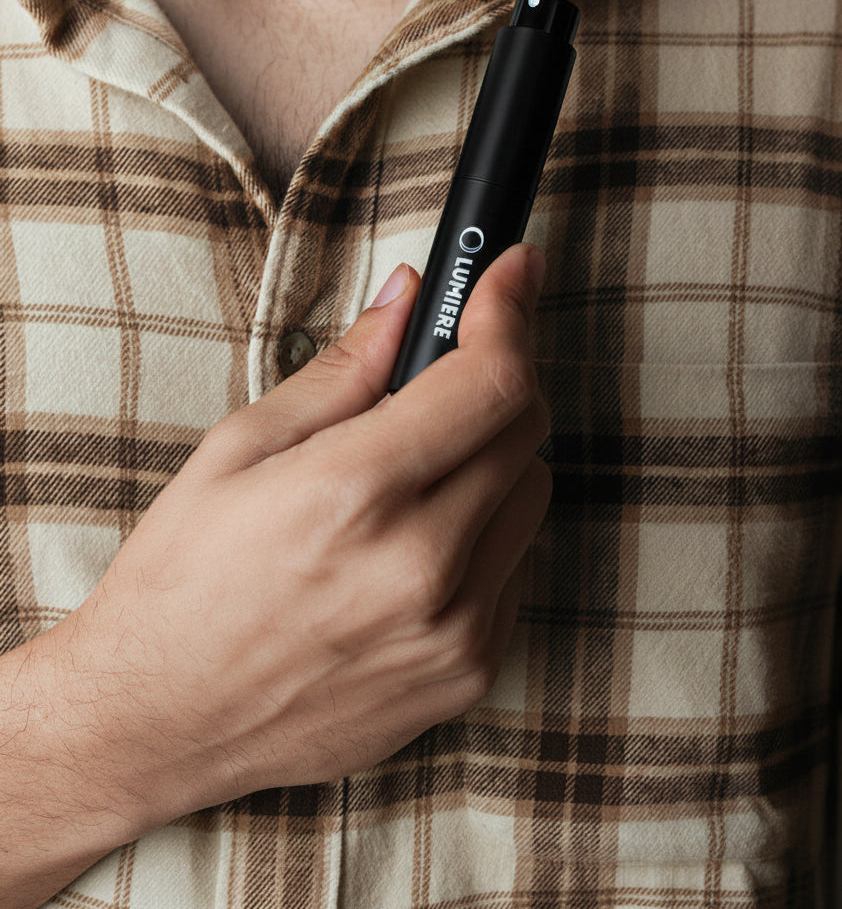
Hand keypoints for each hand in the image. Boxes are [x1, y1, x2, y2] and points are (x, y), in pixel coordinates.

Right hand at [0, 244, 550, 905]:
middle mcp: (421, 568)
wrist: (155, 722)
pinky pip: (517, 569)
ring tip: (412, 472)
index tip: (512, 273)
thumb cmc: (179, 582)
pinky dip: (485, 534)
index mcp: (353, 494)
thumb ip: (342, 371)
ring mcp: (454, 632)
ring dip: (492, 459)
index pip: (490, 380)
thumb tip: (406, 300)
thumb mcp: (238, 450)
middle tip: (443, 372)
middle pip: (526, 429)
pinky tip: (415, 544)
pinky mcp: (467, 675)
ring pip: (532, 496)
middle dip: (495, 378)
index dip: (509, 310)